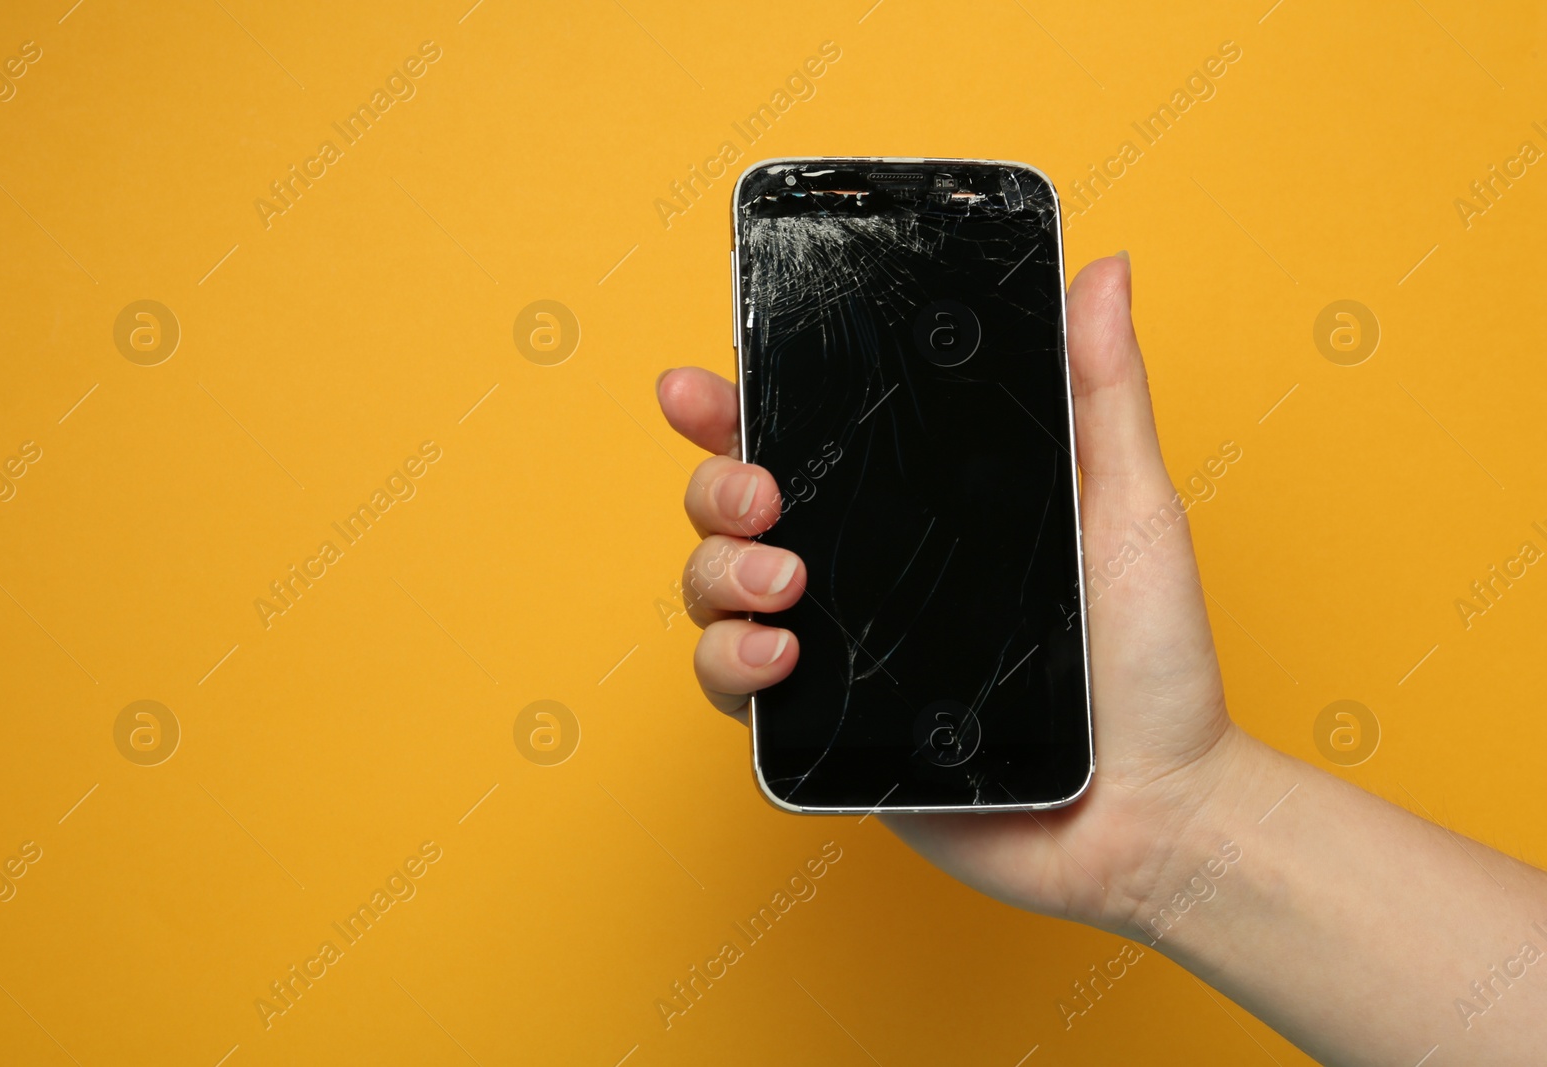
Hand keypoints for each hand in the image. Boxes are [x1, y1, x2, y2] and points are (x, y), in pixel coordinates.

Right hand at [656, 253, 1251, 933]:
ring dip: (718, 571)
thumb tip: (1103, 270)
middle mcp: (862, 570)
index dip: (735, 407)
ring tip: (786, 582)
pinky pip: (733, 689)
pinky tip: (780, 655)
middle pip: (734, 505)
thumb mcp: (1129, 507)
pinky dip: (730, 664)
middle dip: (717, 483)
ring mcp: (839, 649)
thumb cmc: (1150, 663)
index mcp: (916, 509)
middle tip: (763, 495)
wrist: (1153, 810)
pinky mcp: (826, 730)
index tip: (701, 386)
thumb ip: (1103, 392)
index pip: (807, 439)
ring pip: (714, 588)